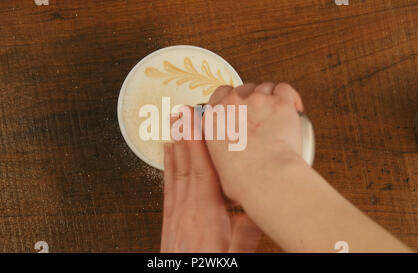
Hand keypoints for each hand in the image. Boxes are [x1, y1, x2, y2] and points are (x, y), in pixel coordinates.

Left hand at [161, 108, 260, 252]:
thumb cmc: (208, 263)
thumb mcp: (237, 250)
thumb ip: (249, 229)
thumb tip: (261, 209)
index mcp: (206, 214)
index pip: (204, 172)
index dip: (201, 145)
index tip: (199, 123)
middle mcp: (187, 207)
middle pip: (187, 165)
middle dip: (186, 136)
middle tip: (184, 111)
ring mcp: (175, 210)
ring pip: (176, 170)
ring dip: (176, 144)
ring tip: (175, 122)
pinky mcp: (169, 214)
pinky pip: (169, 182)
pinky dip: (168, 163)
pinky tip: (168, 150)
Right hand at [204, 83, 305, 202]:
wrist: (266, 178)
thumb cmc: (243, 179)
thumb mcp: (215, 164)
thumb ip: (218, 148)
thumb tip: (226, 152)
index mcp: (214, 118)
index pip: (219, 94)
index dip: (231, 99)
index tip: (237, 109)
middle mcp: (233, 104)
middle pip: (243, 89)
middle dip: (252, 100)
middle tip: (260, 117)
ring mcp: (257, 100)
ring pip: (265, 88)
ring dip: (270, 98)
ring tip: (277, 116)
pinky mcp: (280, 103)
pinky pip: (284, 89)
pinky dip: (289, 97)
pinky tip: (292, 107)